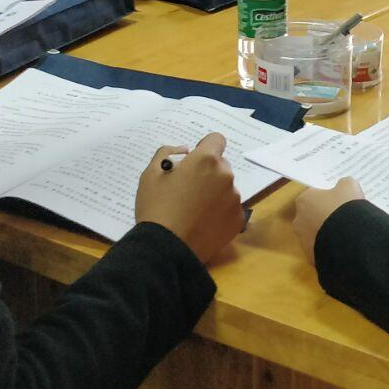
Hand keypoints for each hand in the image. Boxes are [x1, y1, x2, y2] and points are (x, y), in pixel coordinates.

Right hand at [135, 134, 245, 263]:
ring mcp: (234, 198)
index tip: (194, 161)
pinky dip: (220, 212)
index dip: (204, 147)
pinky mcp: (238, 219)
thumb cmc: (156, 207)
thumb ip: (167, 153)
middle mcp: (225, 175)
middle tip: (188, 190)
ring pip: (226, 187)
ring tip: (194, 210)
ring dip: (214, 192)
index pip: (216, 139)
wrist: (167, 248)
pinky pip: (230, 208)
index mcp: (205, 160)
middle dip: (208, 172)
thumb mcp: (150, 174)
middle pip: (221, 165)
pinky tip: (203, 223)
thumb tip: (185, 150)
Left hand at [293, 177, 365, 260]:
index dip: (328, 197)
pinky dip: (330, 247)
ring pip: (317, 233)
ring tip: (347, 233)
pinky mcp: (311, 257)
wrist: (349, 240)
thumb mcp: (350, 186)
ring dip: (327, 232)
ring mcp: (303, 240)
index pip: (314, 195)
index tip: (340, 200)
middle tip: (344, 216)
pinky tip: (344, 245)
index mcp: (304, 200)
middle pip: (313, 215)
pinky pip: (322, 248)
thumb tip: (343, 186)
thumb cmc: (345, 208)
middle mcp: (299, 220)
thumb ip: (344, 184)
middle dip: (326, 215)